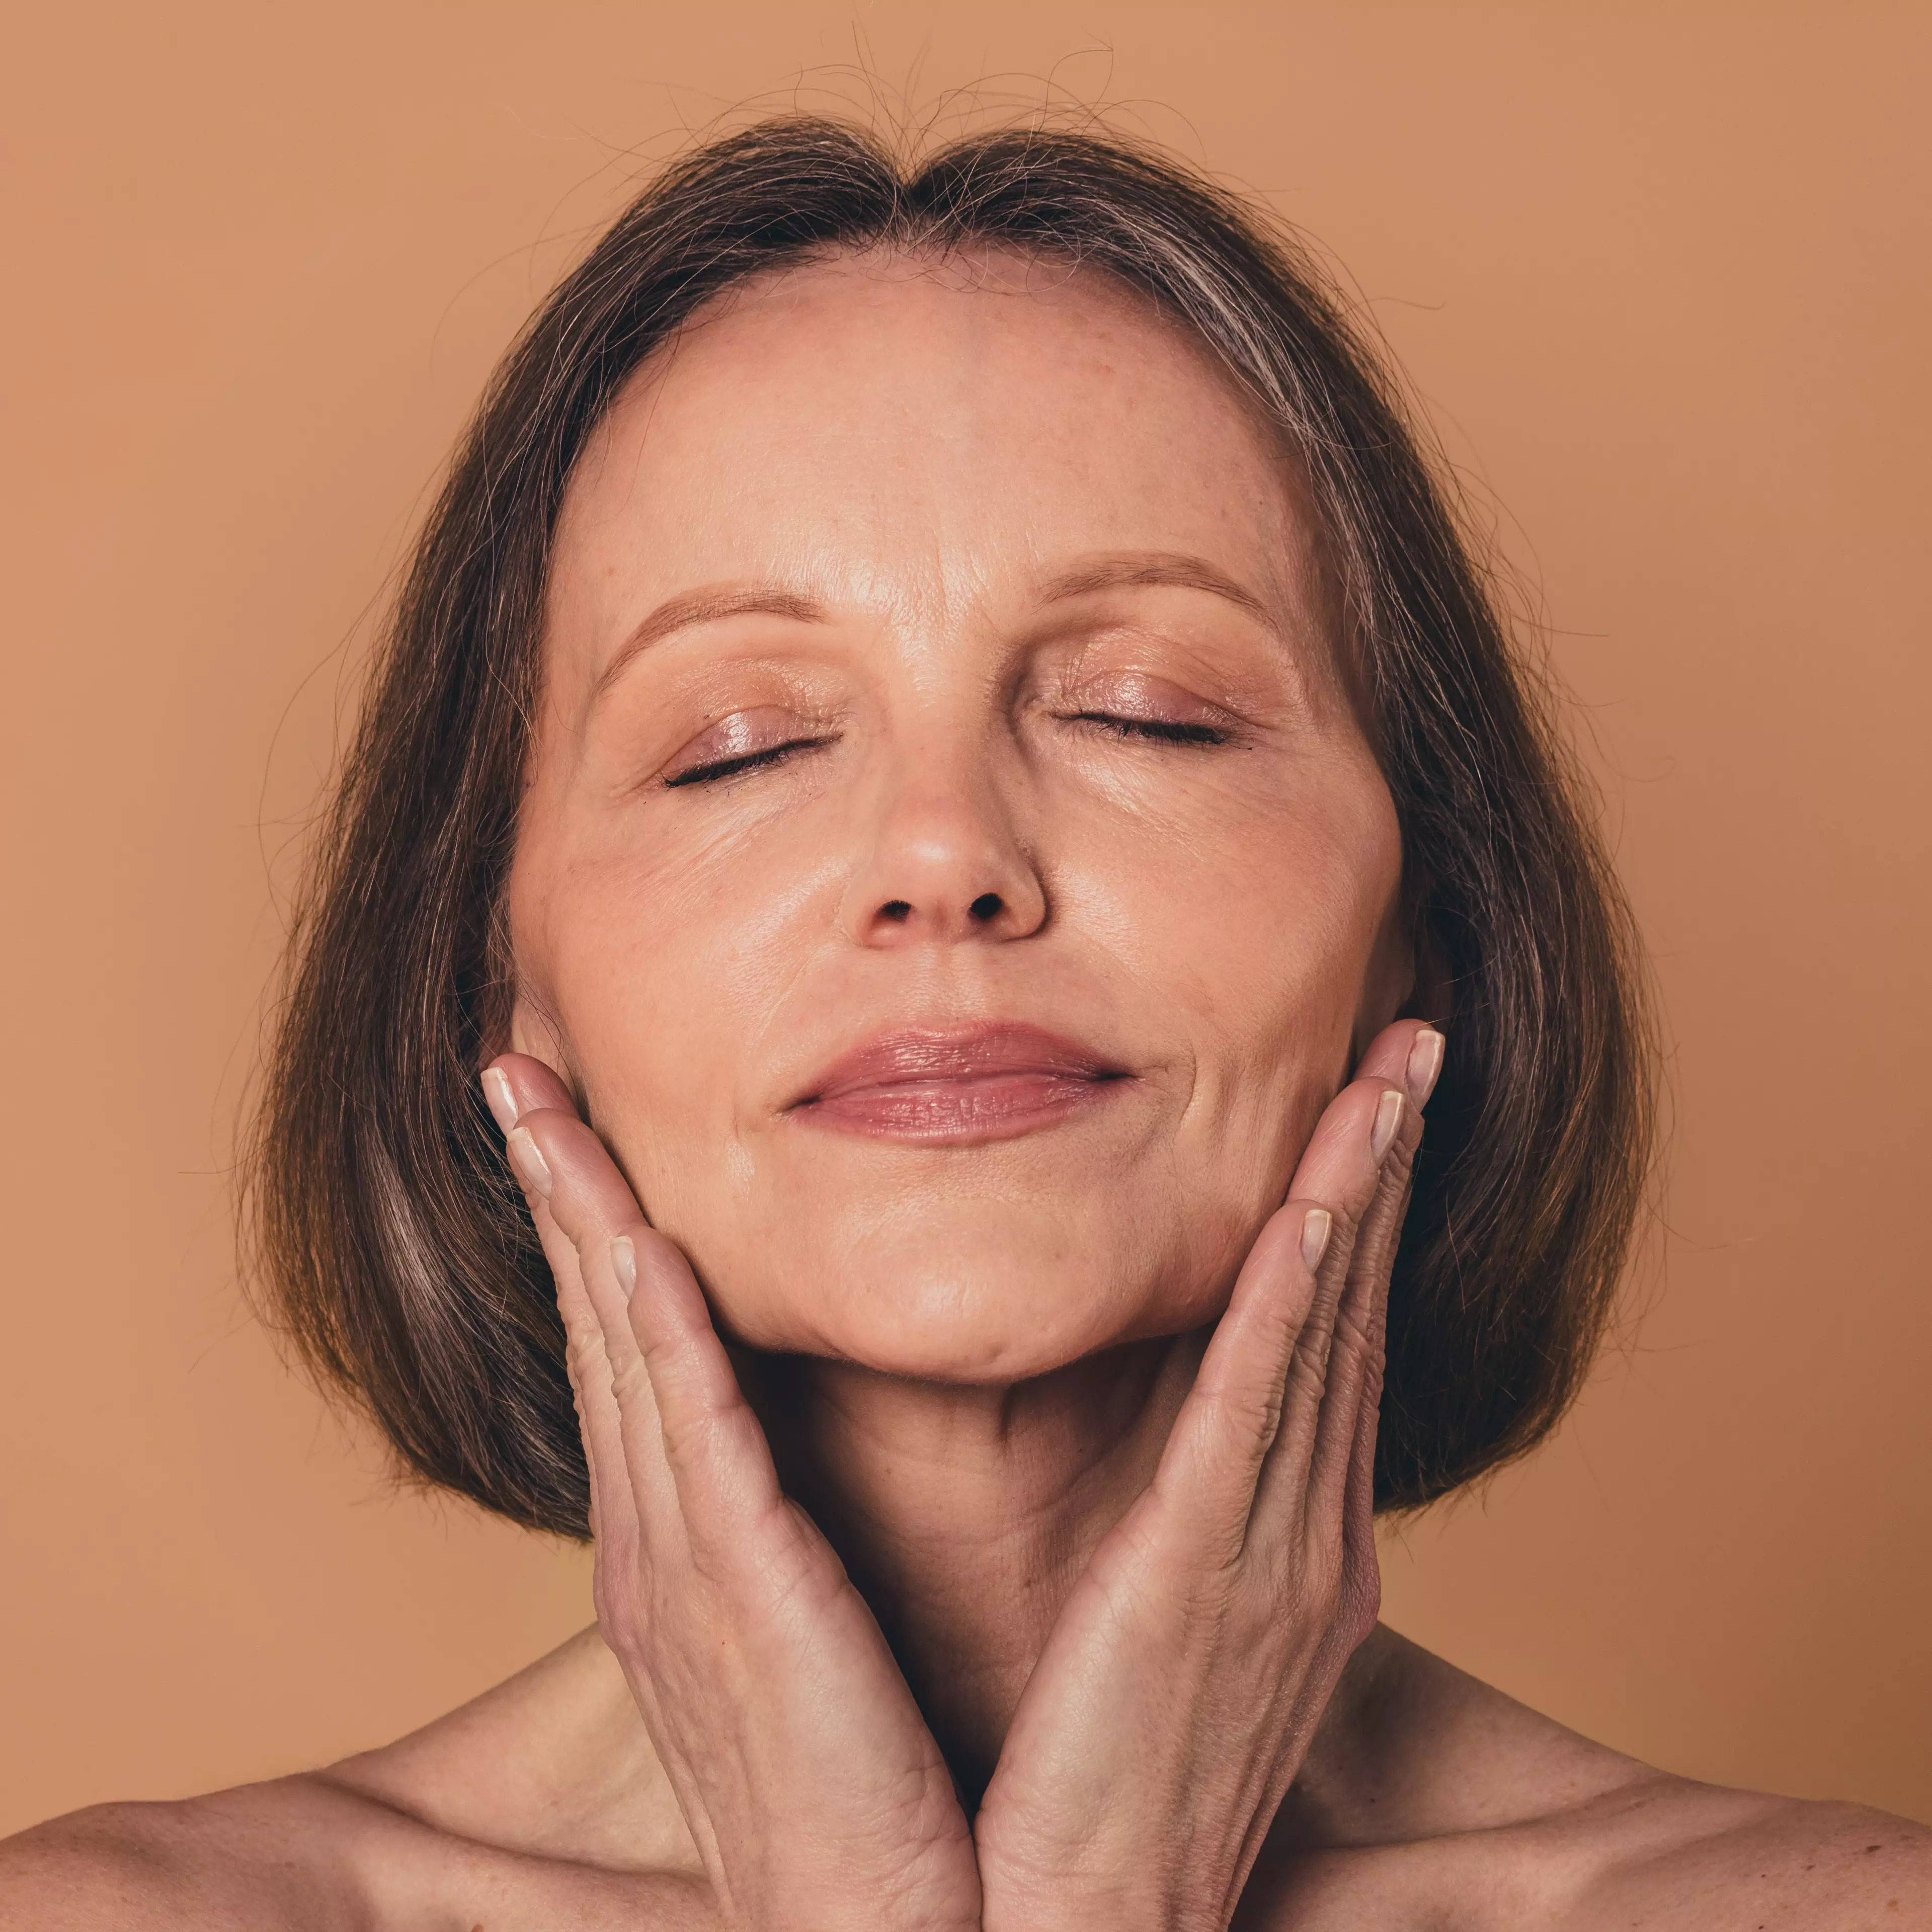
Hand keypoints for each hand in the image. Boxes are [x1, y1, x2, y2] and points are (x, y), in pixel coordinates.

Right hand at [482, 1054, 981, 1931]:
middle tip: (515, 1072)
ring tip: (544, 1110)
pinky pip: (701, 1443)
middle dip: (554, 1193)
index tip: (570, 1129)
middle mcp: (655, 1542)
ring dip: (584, 1222)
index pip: (621, 1352)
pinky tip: (639, 1249)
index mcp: (673, 1546)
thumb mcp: (792, 1633)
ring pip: (624, 1358)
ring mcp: (686, 1568)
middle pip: (596, 1328)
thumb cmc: (852, 1785)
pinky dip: (662, 1339)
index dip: (588, 1228)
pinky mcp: (748, 1598)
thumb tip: (783, 1452)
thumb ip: (774, 1532)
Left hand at [971, 1018, 1439, 1931]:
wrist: (1096, 1928)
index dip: (1360, 1217)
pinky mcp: (1201, 1582)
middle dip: (1384, 1172)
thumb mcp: (1179, 1628)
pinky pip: (1252, 1422)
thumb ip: (1198, 1524)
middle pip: (1355, 1316)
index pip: (1336, 1346)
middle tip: (1410, 1044)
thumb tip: (1188, 1439)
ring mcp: (1274, 1559)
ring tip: (1382, 1079)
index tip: (1370, 1109)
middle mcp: (1310, 1538)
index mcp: (1295, 1545)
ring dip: (1355, 1200)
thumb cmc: (1115, 1775)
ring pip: (1324, 1341)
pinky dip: (1290, 1313)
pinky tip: (1309, 1219)